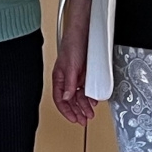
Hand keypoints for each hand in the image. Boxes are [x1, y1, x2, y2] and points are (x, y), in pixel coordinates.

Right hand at [52, 0, 96, 124]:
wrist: (83, 31)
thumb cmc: (72, 44)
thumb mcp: (71, 66)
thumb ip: (69, 83)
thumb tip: (67, 97)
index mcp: (59, 78)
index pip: (60, 99)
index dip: (66, 111)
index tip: (74, 119)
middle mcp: (67, 79)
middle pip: (70, 100)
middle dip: (76, 111)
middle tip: (83, 120)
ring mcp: (75, 76)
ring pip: (78, 95)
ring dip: (83, 105)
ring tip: (89, 113)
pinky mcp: (83, 72)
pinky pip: (85, 88)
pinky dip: (88, 96)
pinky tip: (92, 100)